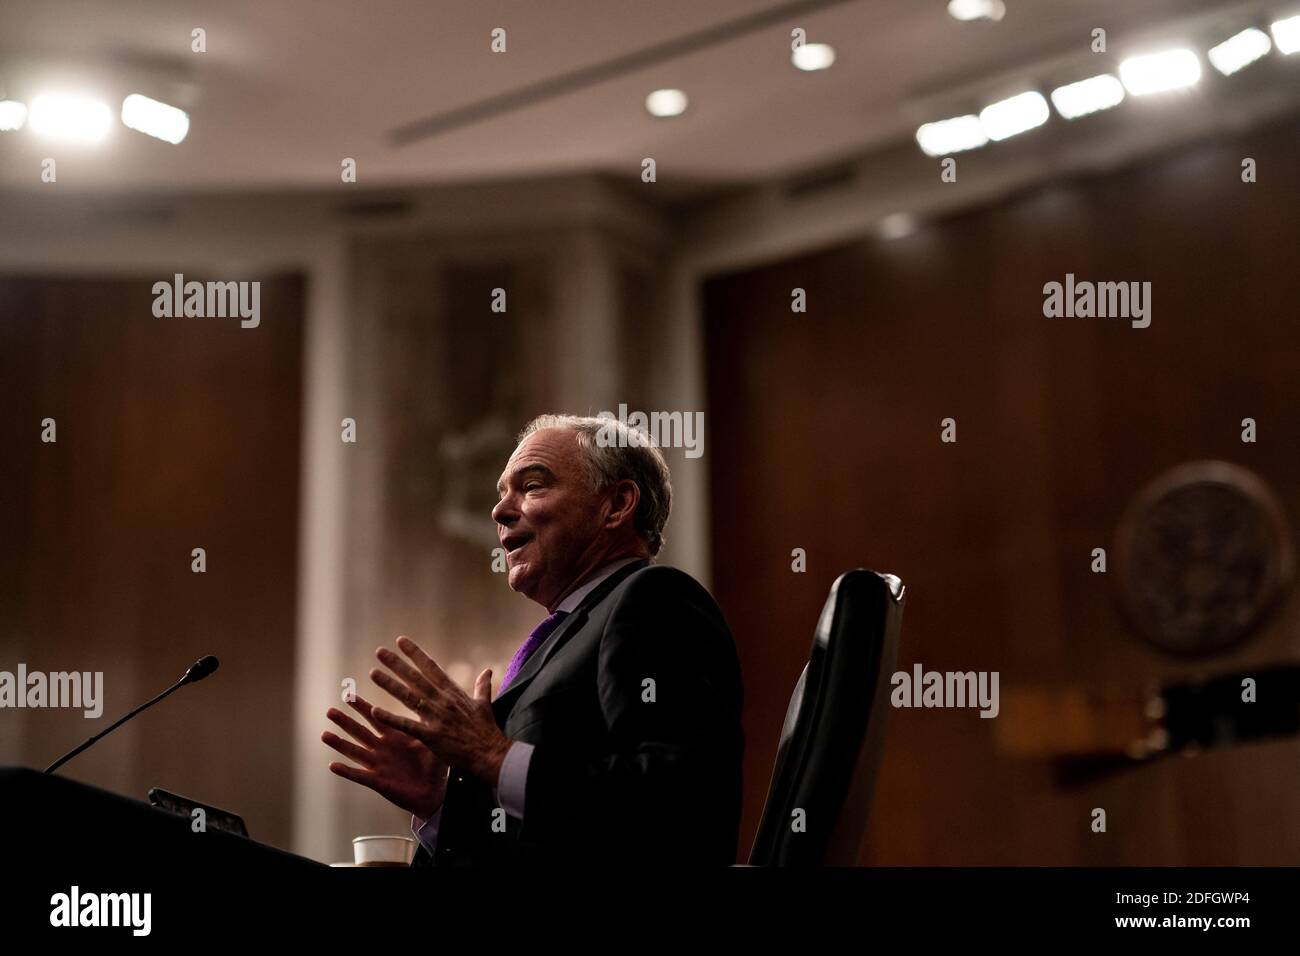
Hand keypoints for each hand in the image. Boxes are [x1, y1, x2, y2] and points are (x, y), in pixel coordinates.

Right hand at [322, 692, 447, 818]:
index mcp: (394, 736)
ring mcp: (378, 765)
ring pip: (355, 752)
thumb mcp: (430, 741)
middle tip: (330, 711)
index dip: (362, 707)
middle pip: (360, 732)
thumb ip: (423, 724)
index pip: (375, 717)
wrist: (435, 792)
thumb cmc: (434, 766)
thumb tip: (426, 701)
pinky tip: (333, 765)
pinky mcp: (378, 782)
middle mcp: (382, 749)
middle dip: (345, 721)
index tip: (348, 694)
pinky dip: (346, 771)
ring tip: (324, 734)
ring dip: (339, 744)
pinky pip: (359, 775)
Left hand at [368, 635, 513, 786]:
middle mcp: (442, 701)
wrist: (490, 753)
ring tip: (373, 674)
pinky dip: (391, 718)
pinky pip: (406, 725)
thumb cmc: (486, 730)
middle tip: (380, 652)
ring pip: (408, 697)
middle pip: (415, 678)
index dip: (415, 653)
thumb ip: (482, 685)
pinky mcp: (430, 736)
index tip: (401, 641)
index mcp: (452, 692)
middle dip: (396, 664)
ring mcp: (435, 718)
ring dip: (389, 685)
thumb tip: (488, 670)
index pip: (430, 667)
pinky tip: (375, 711)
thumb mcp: (484, 703)